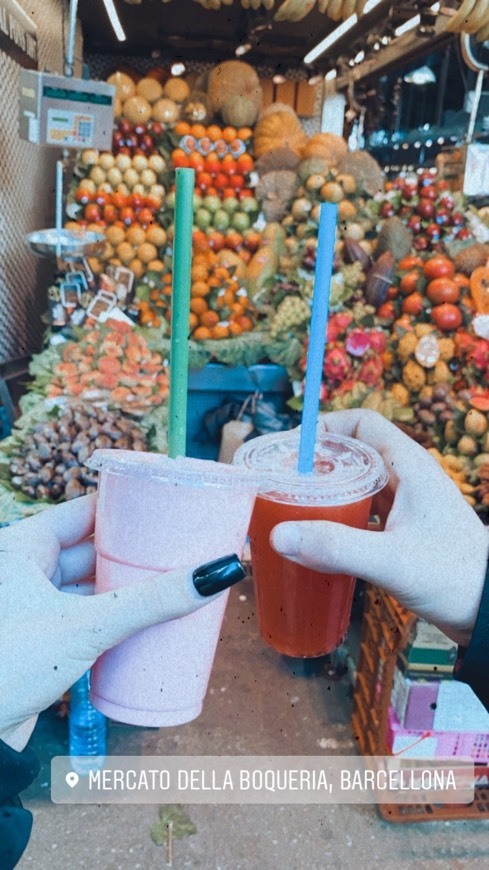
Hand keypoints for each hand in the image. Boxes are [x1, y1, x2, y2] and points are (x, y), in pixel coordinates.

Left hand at [0, 495, 231, 749]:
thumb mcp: (86, 626)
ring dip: (124, 589)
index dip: (123, 510)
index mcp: (20, 548)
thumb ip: (150, 602)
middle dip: (132, 553)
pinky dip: (111, 618)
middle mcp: (23, 573)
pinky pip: (84, 619)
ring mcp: (30, 609)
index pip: (82, 512)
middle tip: (178, 550)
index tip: (164, 509)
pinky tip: (141, 622)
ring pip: (88, 588)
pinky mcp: (39, 644)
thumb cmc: (6, 667)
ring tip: (169, 584)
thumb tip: (214, 573)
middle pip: (90, 551)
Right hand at [271, 410, 488, 646]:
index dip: (325, 428)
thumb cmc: (455, 575)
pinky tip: (317, 543)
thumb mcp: (392, 560)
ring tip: (290, 512)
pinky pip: (360, 515)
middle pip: (351, 454)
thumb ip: (336, 547)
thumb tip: (279, 536)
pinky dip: (336, 521)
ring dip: (324, 495)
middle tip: (280, 485)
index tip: (291, 451)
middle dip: (315, 466)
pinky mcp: (400, 533)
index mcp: (409, 466)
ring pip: (354, 486)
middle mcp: (405, 479)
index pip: (361, 423)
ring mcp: (404, 507)